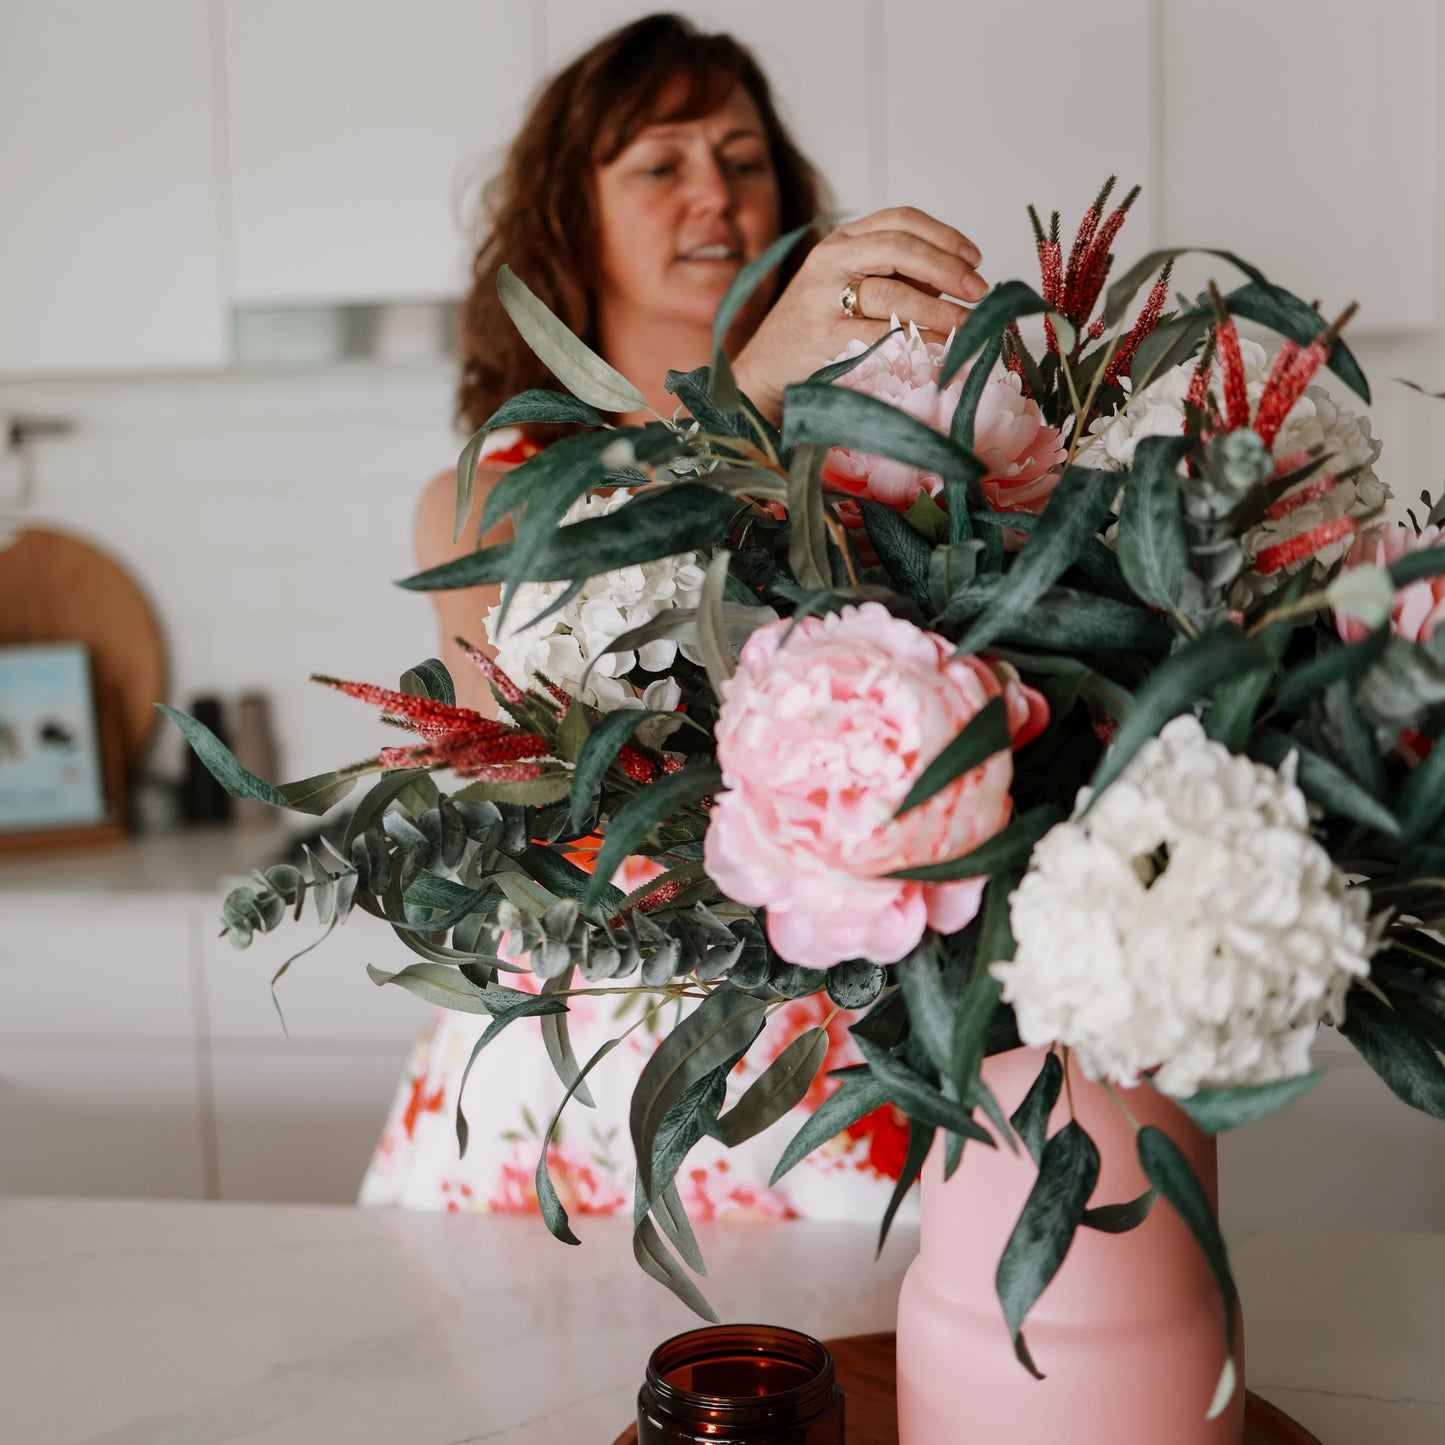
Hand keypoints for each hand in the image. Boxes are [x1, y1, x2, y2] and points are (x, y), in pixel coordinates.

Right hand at [731, 206, 986, 423]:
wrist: (765, 371)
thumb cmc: (816, 330)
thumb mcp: (850, 288)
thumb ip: (897, 279)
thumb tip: (959, 282)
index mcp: (840, 241)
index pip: (900, 220)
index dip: (944, 236)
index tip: (975, 259)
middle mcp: (829, 261)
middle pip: (899, 248)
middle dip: (947, 268)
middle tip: (978, 291)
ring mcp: (823, 298)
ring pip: (892, 294)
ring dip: (938, 310)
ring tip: (967, 325)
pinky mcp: (823, 338)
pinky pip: (879, 335)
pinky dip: (915, 340)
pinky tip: (938, 348)